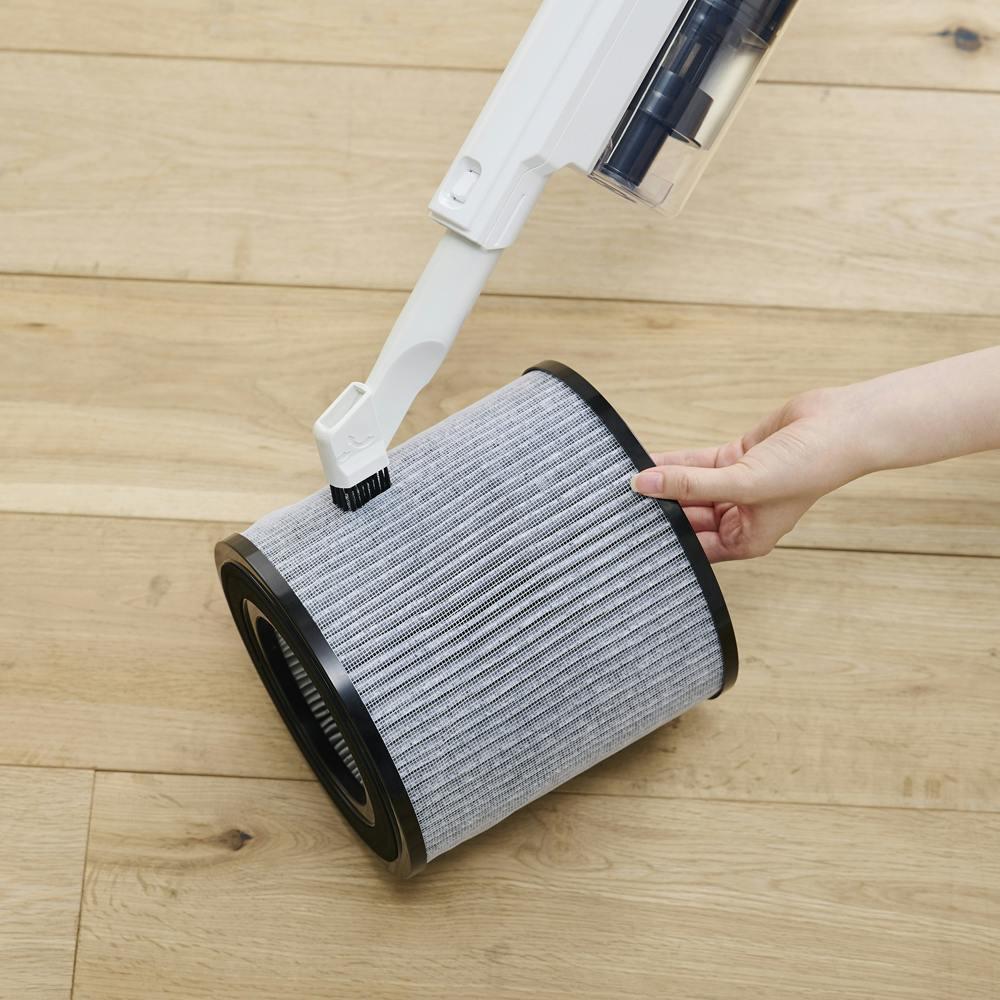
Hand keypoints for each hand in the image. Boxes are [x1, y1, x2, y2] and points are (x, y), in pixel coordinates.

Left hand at [631, 386, 870, 562]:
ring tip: (624, 480)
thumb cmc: (808, 468)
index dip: (663, 539)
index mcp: (745, 540)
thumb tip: (642, 484)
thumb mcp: (742, 482)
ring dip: (661, 483)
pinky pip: (695, 465)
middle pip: (686, 516)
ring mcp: (735, 487)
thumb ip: (690, 484)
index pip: (693, 547)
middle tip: (619, 503)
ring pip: (687, 488)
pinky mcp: (734, 459)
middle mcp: (739, 517)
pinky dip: (673, 463)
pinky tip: (644, 461)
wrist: (841, 425)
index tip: (629, 531)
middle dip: (658, 508)